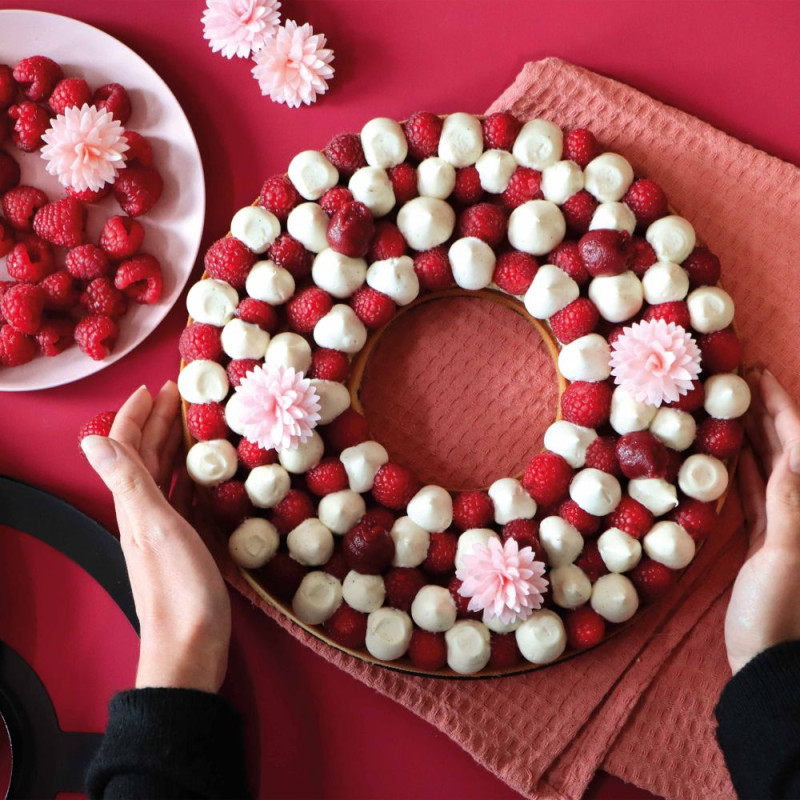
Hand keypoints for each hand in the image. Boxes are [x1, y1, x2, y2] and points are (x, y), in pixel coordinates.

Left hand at [81, 383, 230, 692]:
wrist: (191, 647)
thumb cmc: (179, 588)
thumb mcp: (155, 528)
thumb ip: (129, 483)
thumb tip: (92, 441)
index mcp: (134, 504)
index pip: (127, 447)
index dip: (136, 415)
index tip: (155, 387)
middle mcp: (144, 512)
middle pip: (146, 456)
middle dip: (158, 421)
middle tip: (180, 394)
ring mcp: (164, 528)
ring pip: (165, 474)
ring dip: (175, 444)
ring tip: (195, 422)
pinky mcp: (186, 542)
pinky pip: (185, 496)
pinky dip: (192, 474)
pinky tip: (207, 470)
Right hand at [724, 369, 799, 673]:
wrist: (766, 658)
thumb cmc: (776, 613)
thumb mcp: (783, 559)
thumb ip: (787, 508)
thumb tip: (786, 457)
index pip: (798, 446)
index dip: (779, 407)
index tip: (757, 375)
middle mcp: (799, 508)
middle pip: (786, 447)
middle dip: (766, 410)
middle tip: (739, 378)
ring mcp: (782, 521)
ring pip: (769, 464)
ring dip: (752, 433)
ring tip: (730, 403)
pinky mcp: (763, 536)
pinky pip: (754, 490)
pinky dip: (742, 466)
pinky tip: (728, 451)